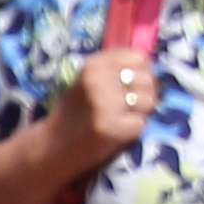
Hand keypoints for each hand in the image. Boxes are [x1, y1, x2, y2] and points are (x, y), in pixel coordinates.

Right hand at [64, 41, 159, 162]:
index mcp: (94, 64)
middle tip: (126, 106)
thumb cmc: (76, 111)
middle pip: (148, 79)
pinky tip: (116, 132)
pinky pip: (141, 123)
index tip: (130, 84)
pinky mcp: (112, 127)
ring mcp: (105, 104)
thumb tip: (151, 67)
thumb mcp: (90, 79)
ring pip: (149, 100)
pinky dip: (133, 129)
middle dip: (144, 92)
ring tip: (121, 118)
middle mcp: (99, 80)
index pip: (139, 58)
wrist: (52, 146)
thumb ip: (116, 69)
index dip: (141, 72)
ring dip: (141, 112)